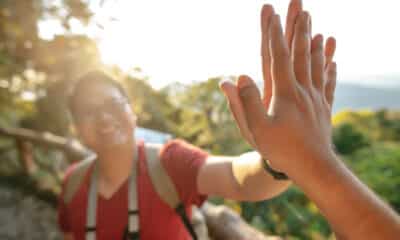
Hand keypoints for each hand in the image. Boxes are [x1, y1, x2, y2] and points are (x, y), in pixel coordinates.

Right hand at [222, 4, 336, 176]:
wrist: (313, 168)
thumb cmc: (281, 150)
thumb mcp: (256, 130)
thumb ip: (245, 103)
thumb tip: (237, 78)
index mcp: (285, 93)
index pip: (277, 56)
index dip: (274, 34)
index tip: (272, 13)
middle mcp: (303, 90)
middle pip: (300, 53)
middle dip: (298, 28)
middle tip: (301, 7)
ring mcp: (316, 98)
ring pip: (316, 65)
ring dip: (315, 44)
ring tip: (317, 27)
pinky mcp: (324, 108)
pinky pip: (328, 83)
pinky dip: (330, 68)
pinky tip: (333, 60)